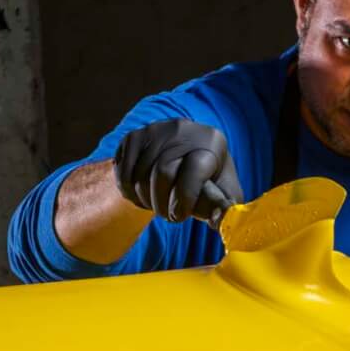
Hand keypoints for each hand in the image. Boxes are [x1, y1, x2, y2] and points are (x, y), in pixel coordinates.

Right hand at [113, 119, 243, 227]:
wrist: (188, 154)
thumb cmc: (210, 181)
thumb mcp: (225, 192)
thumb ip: (226, 209)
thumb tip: (220, 221)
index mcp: (211, 142)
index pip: (194, 170)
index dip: (186, 198)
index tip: (181, 215)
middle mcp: (182, 129)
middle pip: (163, 172)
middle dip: (163, 204)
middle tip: (168, 216)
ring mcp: (155, 130)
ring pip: (141, 175)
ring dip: (146, 200)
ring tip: (157, 206)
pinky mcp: (134, 137)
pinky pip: (123, 171)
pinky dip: (129, 192)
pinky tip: (142, 196)